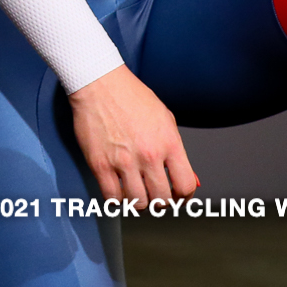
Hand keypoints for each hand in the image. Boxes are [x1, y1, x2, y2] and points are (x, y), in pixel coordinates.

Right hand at [68, 65, 198, 204]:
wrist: (99, 83)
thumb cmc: (131, 97)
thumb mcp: (165, 119)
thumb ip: (176, 150)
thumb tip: (188, 178)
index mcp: (169, 143)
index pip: (186, 186)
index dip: (184, 196)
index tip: (176, 196)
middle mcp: (149, 155)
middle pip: (162, 199)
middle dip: (161, 201)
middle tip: (154, 194)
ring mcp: (123, 161)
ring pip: (138, 203)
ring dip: (139, 202)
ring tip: (136, 193)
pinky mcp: (100, 164)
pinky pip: (112, 198)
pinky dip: (117, 201)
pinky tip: (118, 191)